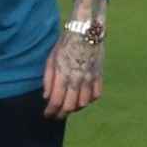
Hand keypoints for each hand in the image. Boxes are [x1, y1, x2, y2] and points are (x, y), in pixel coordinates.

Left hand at [44, 0, 105, 118]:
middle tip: (56, 116)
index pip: (56, 100)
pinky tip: (83, 99)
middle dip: (61, 114)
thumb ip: (48, 79)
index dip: (51, 111)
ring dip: (75, 108)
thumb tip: (46, 97)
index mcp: (63, 74)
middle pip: (70, 105)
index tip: (47, 115)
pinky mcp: (99, 75)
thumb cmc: (65, 44)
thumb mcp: (51, 59)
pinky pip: (96, 95)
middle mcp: (77, 78)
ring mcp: (90, 77)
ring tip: (69, 107)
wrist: (86, 31)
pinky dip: (89, 100)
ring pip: (84, 103)